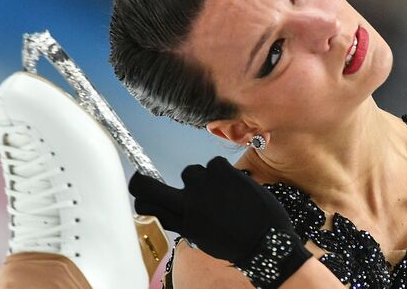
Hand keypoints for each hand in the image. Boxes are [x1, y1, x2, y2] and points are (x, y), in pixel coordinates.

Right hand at [129, 156, 311, 287]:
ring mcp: (202, 184)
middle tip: (145, 182)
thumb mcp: (202, 237)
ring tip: (222, 194)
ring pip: (191, 171)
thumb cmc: (235, 241)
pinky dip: (223, 173)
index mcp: (180, 222)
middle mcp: (185, 202)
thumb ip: (184, 220)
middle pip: (146, 185)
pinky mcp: (220, 169)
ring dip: (203, 179)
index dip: (140, 198)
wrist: (266, 239)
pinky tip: (235, 186)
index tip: (142, 193)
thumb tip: (173, 207)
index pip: (144, 204)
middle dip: (142, 182)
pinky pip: (213, 164)